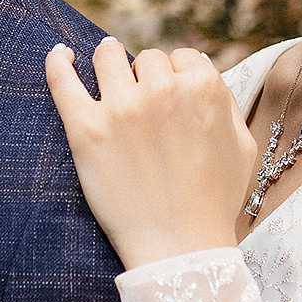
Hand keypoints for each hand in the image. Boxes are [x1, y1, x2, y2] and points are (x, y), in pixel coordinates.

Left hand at [44, 37, 254, 270]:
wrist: (180, 247)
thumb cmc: (214, 201)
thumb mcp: (242, 146)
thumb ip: (225, 101)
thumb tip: (202, 69)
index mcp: (204, 88)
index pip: (183, 58)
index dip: (177, 78)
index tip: (170, 99)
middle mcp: (163, 89)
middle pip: (147, 60)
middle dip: (146, 78)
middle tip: (144, 109)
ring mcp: (121, 108)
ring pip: (108, 57)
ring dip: (109, 62)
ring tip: (105, 71)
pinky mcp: (86, 129)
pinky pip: (63, 79)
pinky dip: (58, 62)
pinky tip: (61, 54)